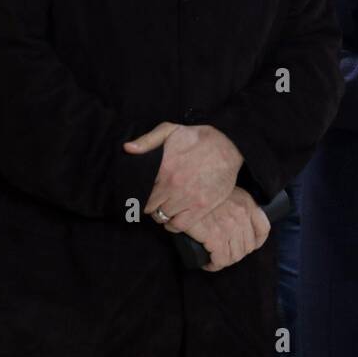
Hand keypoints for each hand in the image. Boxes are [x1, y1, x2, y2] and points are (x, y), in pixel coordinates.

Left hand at [126, 122, 242, 234]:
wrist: (229, 147)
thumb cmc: (199, 138)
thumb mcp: (171, 130)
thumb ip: (147, 140)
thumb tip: (128, 149)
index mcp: (164, 169)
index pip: (141, 191)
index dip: (139, 193)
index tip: (143, 192)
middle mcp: (174, 187)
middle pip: (149, 207)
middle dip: (149, 204)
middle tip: (154, 199)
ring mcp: (188, 199)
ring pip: (161, 217)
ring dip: (160, 214)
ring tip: (165, 206)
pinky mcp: (201, 207)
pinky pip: (178, 226)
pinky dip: (173, 224)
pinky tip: (174, 216)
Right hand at [182, 187, 270, 271]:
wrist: (186, 188)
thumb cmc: (201, 190)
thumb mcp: (225, 190)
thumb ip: (234, 203)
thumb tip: (233, 221)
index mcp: (247, 204)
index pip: (263, 229)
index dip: (256, 242)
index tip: (248, 246)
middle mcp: (241, 216)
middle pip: (248, 246)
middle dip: (236, 253)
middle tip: (224, 253)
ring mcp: (229, 227)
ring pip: (235, 256)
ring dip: (225, 261)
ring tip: (215, 259)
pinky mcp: (214, 237)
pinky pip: (220, 260)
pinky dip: (214, 265)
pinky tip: (208, 264)